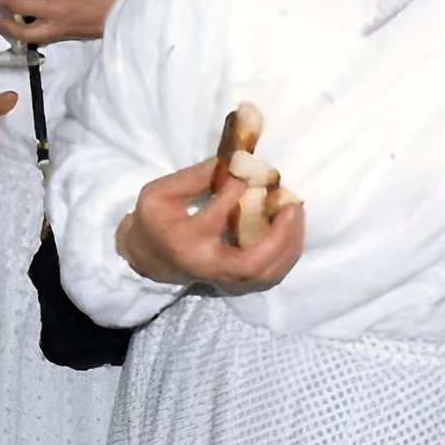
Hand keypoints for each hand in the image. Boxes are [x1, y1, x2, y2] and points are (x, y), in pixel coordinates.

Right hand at [116, 155, 302, 292]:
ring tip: (296, 213)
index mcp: (184, 239)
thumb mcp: (162, 191)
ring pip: (266, 273)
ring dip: (288, 244)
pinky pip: (269, 275)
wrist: (148, 258)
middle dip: (279, 236)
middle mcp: (206, 265)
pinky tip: (291, 229)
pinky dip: (286, 253)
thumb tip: (237, 159)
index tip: (256, 168)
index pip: (218, 215)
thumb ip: (197, 176)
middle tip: (292, 205)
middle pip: (251, 263)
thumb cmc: (155, 220)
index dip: (240, 189)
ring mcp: (223, 280)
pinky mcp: (236, 284)